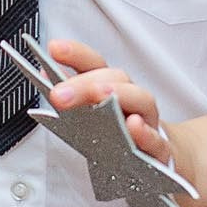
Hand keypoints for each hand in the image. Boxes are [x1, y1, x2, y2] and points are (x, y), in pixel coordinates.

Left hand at [42, 38, 175, 167]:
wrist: (155, 159)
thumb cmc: (120, 133)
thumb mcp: (93, 114)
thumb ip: (72, 94)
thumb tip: (46, 73)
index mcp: (113, 89)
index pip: (95, 65)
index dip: (76, 53)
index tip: (54, 48)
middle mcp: (132, 100)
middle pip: (116, 79)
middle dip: (87, 84)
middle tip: (59, 94)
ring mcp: (149, 122)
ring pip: (142, 100)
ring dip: (121, 95)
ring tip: (101, 95)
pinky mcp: (160, 150)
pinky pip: (157, 140)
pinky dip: (146, 133)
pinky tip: (133, 127)